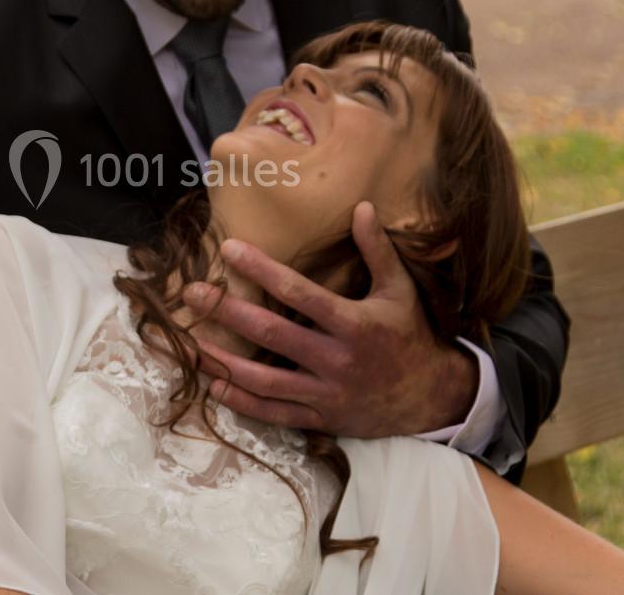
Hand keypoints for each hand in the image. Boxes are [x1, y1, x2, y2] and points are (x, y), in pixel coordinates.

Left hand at [183, 201, 477, 438]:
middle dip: (228, 312)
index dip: (262, 270)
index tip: (229, 249)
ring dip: (224, 362)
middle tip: (192, 293)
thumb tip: (362, 206)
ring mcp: (327, 393)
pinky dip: (243, 403)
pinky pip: (275, 414)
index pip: (299, 292)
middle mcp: (337, 359)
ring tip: (190, 343)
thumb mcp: (399, 290)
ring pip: (266, 381)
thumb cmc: (410, 335)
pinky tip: (214, 385)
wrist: (433, 397)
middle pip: (273, 334)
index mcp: (354, 323)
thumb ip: (378, 249)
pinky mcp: (321, 418)